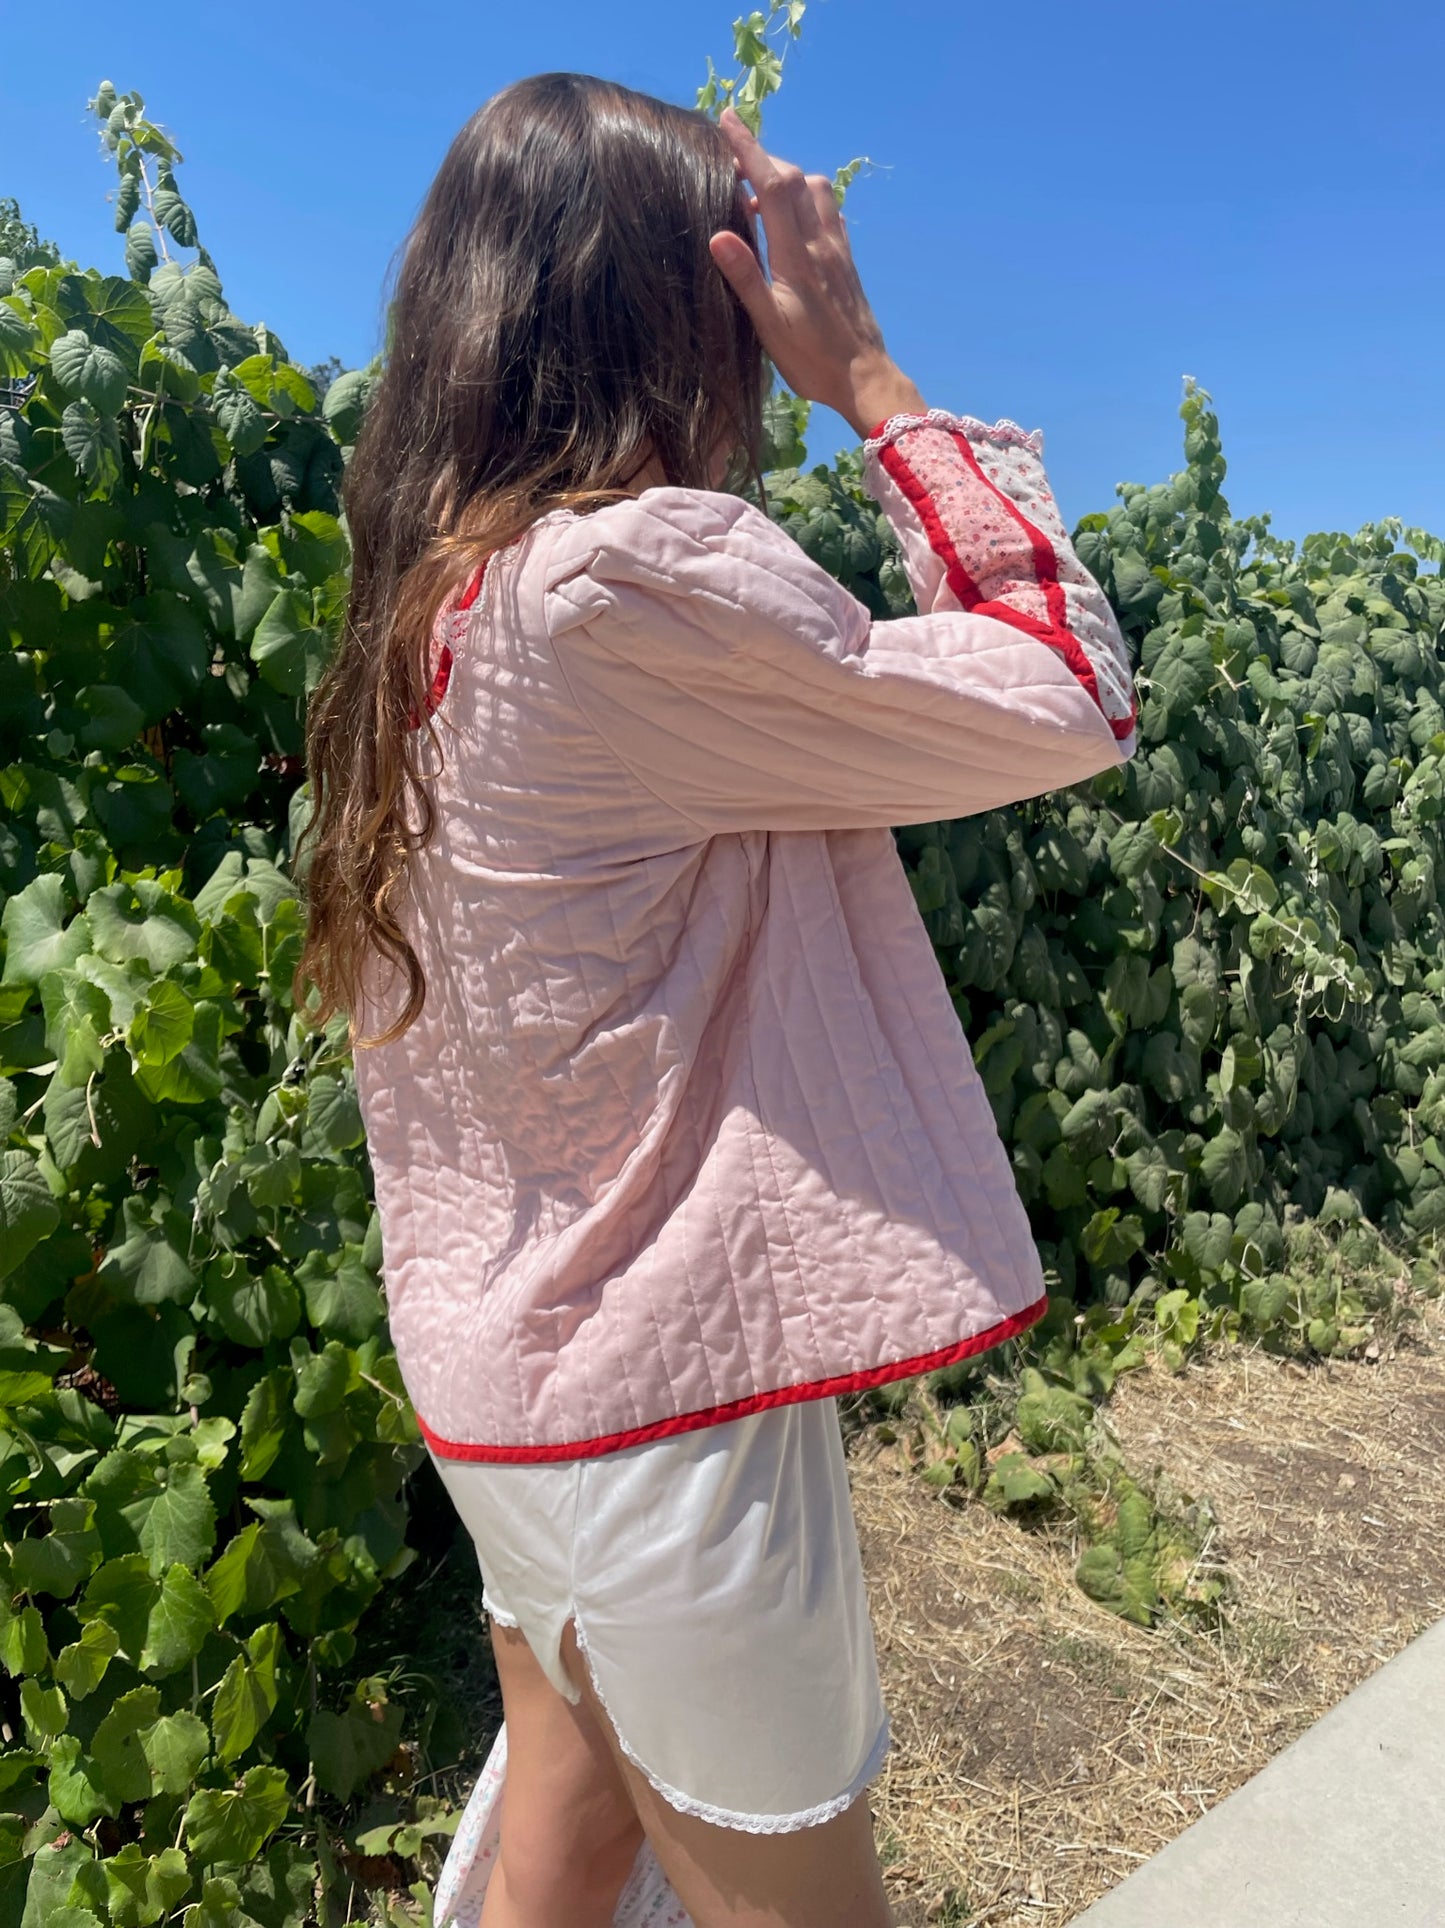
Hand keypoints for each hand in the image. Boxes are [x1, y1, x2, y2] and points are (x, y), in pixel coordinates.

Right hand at [709, 106, 925, 438]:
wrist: (864, 377)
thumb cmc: (812, 359)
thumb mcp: (769, 325)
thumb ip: (744, 278)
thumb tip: (718, 233)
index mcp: (797, 254)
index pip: (772, 185)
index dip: (749, 149)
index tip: (727, 122)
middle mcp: (821, 242)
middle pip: (794, 179)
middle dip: (763, 158)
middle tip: (733, 158)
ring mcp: (838, 249)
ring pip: (816, 190)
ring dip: (788, 178)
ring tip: (761, 192)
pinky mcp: (847, 261)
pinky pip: (829, 212)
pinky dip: (808, 199)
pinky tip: (795, 217)